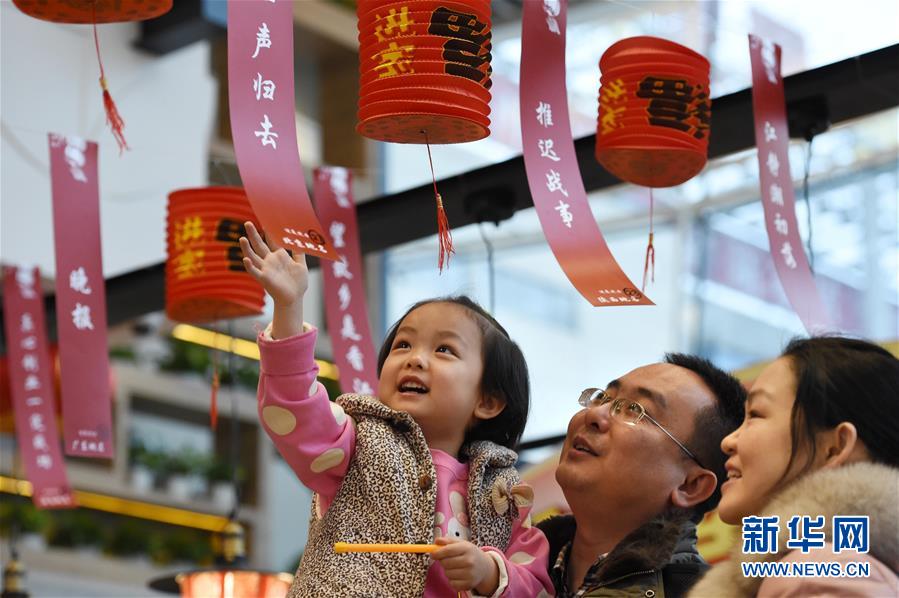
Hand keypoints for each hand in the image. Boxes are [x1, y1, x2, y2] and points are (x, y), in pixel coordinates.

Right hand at [240, 221, 306, 338]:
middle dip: (253, 234)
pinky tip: (246, 260)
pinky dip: (250, 266)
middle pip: (259, 245)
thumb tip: (301, 240)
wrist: (295, 298)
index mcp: (279, 256)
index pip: (271, 241)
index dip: (268, 232)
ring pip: (253, 257)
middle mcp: (270, 261)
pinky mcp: (264, 279)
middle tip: (247, 223)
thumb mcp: (301, 265)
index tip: (265, 220)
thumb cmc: (298, 283)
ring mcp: (266, 269)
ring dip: (247, 248)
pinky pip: (255, 272)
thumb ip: (299, 253)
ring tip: (242, 239)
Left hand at [431, 537, 498, 594]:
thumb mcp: (461, 543)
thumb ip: (448, 541)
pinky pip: (451, 583)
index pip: (448, 550)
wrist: (484, 567)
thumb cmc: (470, 554)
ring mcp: (470, 574)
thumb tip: (436, 541)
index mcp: (467, 548)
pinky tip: (458, 575)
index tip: (432, 554)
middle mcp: (470, 561)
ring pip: (447, 573)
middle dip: (443, 561)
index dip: (438, 552)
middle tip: (447, 559)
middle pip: (446, 563)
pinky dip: (452, 580)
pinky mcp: (468, 585)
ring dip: (447, 570)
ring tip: (455, 567)